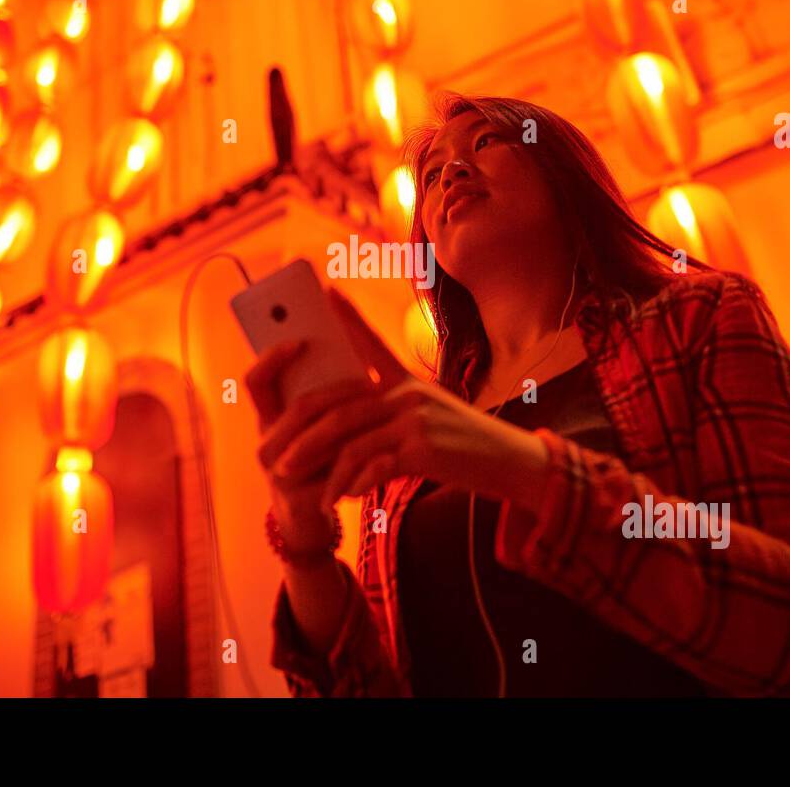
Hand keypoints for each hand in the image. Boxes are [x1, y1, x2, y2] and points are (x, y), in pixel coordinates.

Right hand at [245, 339, 386, 559]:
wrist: (310, 516)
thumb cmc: (317, 460)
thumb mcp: (313, 425)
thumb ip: (319, 390)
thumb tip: (340, 336)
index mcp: (267, 418)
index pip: (256, 381)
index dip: (273, 358)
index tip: (301, 339)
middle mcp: (266, 443)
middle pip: (299, 407)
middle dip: (339, 391)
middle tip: (372, 381)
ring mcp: (279, 472)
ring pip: (318, 439)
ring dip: (354, 422)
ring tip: (384, 406)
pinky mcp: (299, 498)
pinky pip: (333, 475)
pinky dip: (363, 462)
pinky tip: (388, 455)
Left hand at [281, 290, 550, 513]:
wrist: (513, 463)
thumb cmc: (468, 446)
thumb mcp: (433, 417)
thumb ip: (395, 417)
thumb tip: (348, 436)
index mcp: (408, 382)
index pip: (371, 342)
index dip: (348, 318)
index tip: (327, 290)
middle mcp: (408, 393)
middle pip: (338, 407)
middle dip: (302, 436)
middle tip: (275, 461)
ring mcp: (416, 418)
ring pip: (349, 440)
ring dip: (322, 471)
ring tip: (307, 492)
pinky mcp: (423, 448)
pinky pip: (372, 466)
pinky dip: (352, 484)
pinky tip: (343, 498)